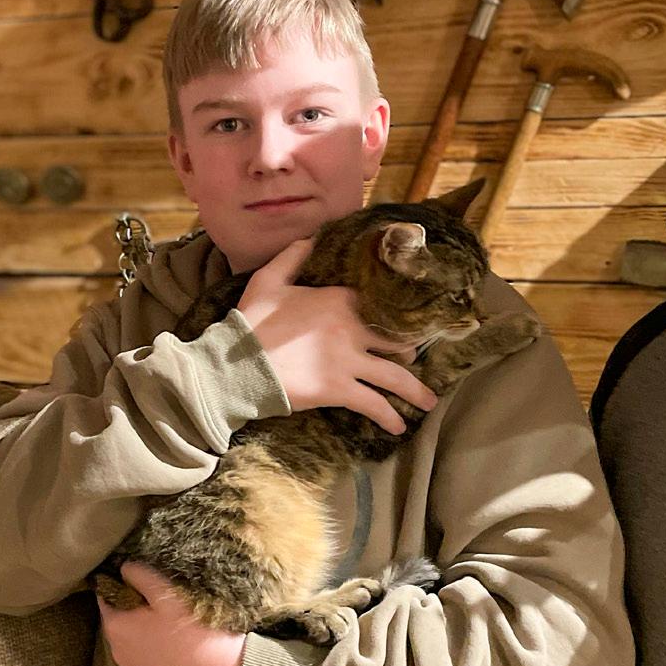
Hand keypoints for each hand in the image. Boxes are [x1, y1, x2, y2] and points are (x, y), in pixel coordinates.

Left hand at [100, 563, 244, 665]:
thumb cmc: (193, 635)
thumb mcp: (168, 597)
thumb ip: (142, 577)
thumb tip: (124, 567)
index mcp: (115, 628)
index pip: (104, 596)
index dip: (118, 581)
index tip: (136, 572)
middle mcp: (117, 650)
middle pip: (118, 617)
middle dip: (132, 602)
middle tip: (157, 589)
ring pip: (132, 635)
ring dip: (143, 623)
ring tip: (168, 611)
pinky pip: (143, 651)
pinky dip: (152, 641)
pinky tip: (174, 635)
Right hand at [237, 239, 438, 433]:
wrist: (236, 364)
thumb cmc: (251, 322)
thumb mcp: (268, 280)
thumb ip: (293, 256)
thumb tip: (311, 237)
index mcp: (338, 299)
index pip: (380, 306)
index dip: (396, 319)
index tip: (405, 327)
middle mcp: (351, 328)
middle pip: (397, 341)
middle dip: (411, 354)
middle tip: (416, 363)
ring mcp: (348, 361)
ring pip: (395, 376)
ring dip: (415, 392)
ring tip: (428, 403)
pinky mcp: (339, 389)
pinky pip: (374, 404)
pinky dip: (389, 417)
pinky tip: (398, 427)